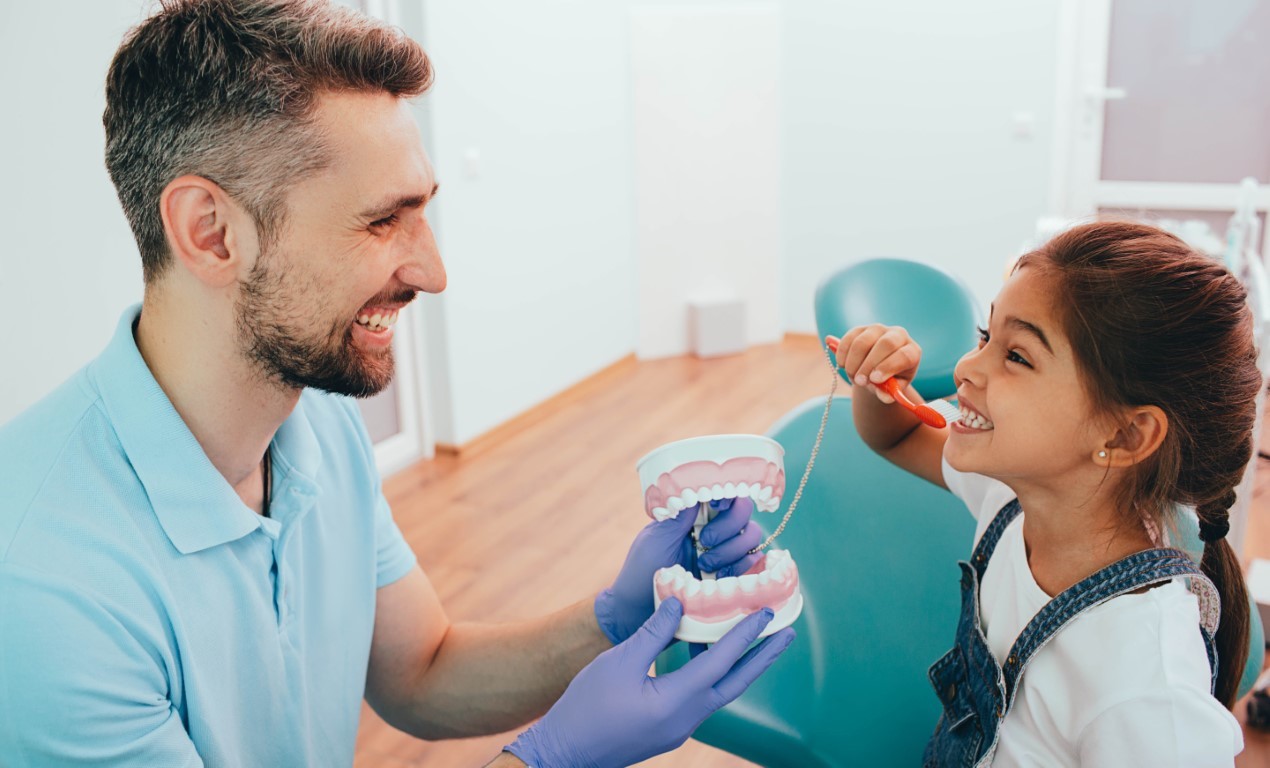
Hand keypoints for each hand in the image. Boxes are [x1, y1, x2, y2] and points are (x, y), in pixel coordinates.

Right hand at [506, 598, 794, 767]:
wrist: (564, 755)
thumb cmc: (586, 707)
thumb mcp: (619, 662)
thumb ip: (654, 633)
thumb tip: (679, 604)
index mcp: (677, 702)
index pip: (721, 662)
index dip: (744, 634)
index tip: (766, 611)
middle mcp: (687, 719)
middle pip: (735, 684)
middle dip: (762, 657)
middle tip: (787, 633)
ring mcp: (679, 728)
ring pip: (719, 692)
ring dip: (738, 665)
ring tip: (753, 640)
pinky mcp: (668, 730)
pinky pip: (700, 697)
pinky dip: (711, 674)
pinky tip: (704, 654)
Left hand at [595, 497, 762, 644]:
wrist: (639, 611)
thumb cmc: (642, 570)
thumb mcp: (658, 537)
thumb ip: (681, 512)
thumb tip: (699, 485)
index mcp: (694, 514)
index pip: (723, 491)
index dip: (727, 492)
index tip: (715, 503)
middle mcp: (715, 529)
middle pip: (744, 511)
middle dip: (728, 526)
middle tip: (704, 541)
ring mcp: (727, 552)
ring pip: (752, 536)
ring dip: (731, 549)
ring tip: (704, 566)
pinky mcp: (734, 576)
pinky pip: (755, 563)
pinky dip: (742, 567)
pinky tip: (721, 578)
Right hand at [826, 324, 921, 404]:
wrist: (878, 369)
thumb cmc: (890, 379)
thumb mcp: (893, 389)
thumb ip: (889, 393)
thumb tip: (884, 396)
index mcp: (912, 351)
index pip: (904, 355)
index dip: (889, 367)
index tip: (875, 380)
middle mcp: (898, 335)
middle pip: (885, 344)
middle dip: (869, 365)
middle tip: (860, 382)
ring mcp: (878, 329)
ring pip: (863, 342)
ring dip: (854, 363)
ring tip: (853, 377)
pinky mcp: (861, 329)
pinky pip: (848, 339)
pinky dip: (843, 354)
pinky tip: (844, 366)